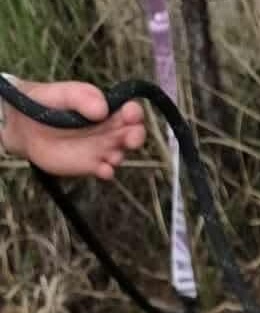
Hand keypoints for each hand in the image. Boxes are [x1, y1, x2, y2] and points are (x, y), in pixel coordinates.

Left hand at [1, 78, 145, 178]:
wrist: (23, 124)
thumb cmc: (45, 102)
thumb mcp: (62, 93)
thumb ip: (82, 97)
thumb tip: (102, 109)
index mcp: (106, 109)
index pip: (130, 111)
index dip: (135, 113)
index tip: (130, 114)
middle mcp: (108, 130)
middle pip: (133, 135)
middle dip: (136, 137)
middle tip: (128, 139)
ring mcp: (101, 149)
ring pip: (122, 155)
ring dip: (119, 155)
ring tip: (108, 153)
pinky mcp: (91, 165)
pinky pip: (107, 172)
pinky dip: (108, 172)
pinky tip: (101, 168)